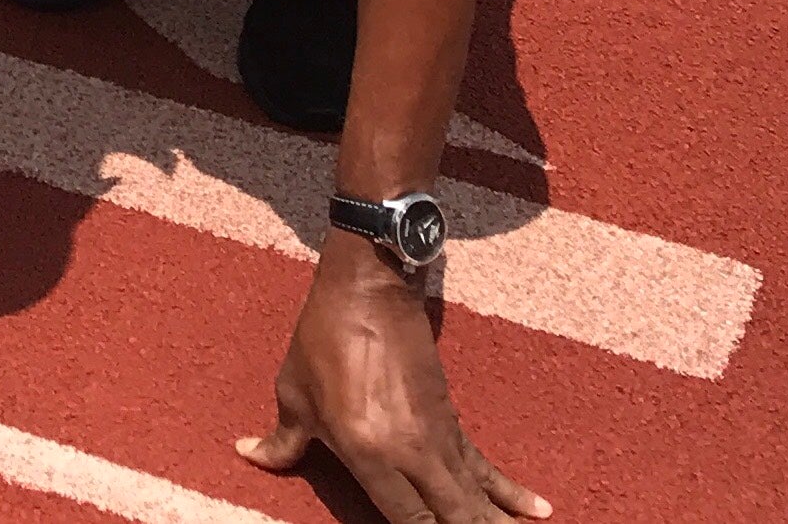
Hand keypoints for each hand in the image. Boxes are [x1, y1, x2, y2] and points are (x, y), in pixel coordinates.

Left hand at [240, 247, 548, 523]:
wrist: (368, 287)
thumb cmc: (322, 338)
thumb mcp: (293, 391)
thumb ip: (281, 440)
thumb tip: (248, 456)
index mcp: (367, 452)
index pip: (406, 521)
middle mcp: (411, 452)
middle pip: (453, 517)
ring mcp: (437, 436)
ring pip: (474, 499)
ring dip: (494, 523)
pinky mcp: (452, 419)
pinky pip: (483, 468)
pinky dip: (510, 492)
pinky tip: (538, 509)